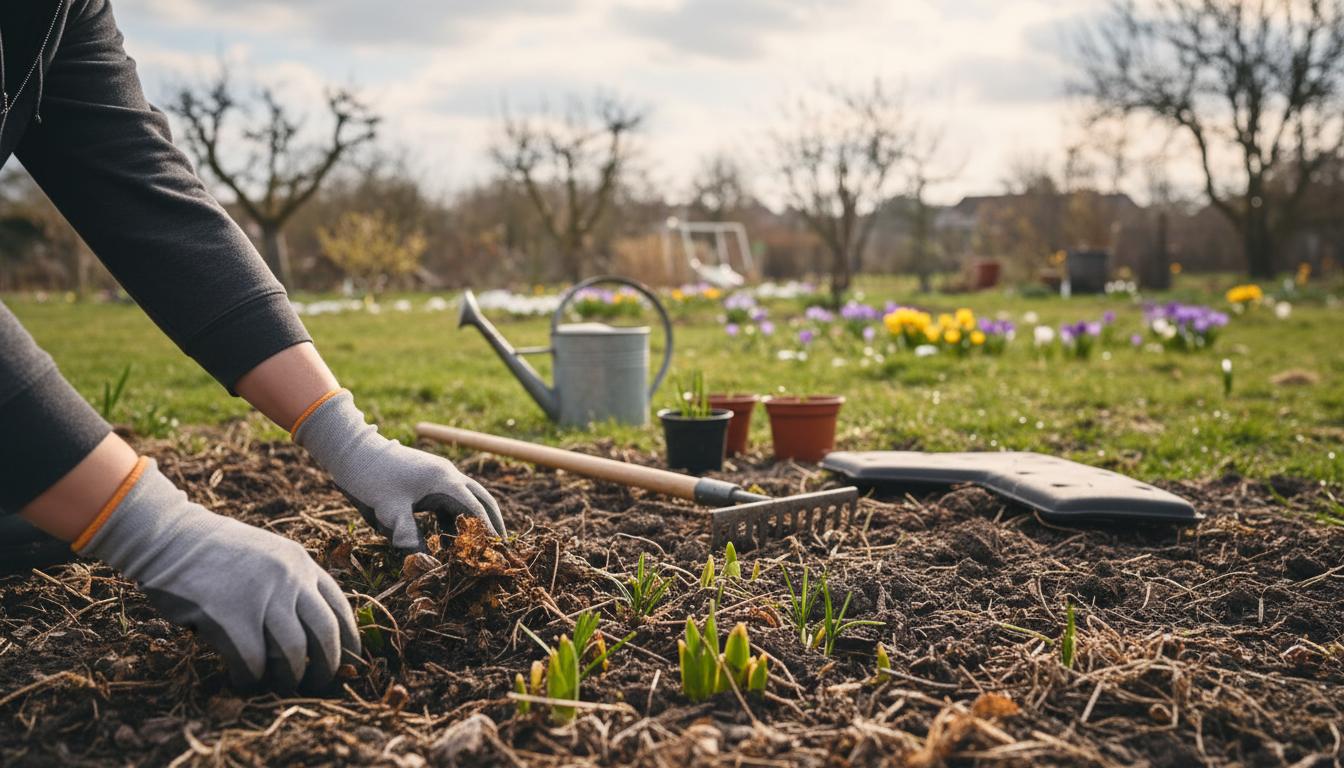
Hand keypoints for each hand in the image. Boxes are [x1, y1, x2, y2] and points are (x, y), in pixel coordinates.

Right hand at [77, 459, 359, 689]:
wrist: (171, 537)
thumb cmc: (218, 553)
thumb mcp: (269, 556)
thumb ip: (292, 583)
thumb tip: (312, 634)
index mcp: (302, 564)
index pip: (340, 607)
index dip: (350, 640)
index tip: (350, 661)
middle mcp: (290, 579)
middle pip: (325, 634)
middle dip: (327, 666)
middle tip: (319, 685)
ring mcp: (261, 597)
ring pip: (293, 653)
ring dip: (289, 678)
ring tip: (280, 686)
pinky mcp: (230, 617)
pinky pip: (252, 662)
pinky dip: (251, 679)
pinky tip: (243, 680)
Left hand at [294, 391, 505, 551]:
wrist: (352, 452)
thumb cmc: (371, 479)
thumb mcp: (390, 512)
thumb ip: (409, 537)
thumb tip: (425, 562)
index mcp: (444, 481)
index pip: (474, 509)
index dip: (486, 532)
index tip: (494, 552)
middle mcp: (448, 475)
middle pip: (481, 499)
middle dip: (492, 522)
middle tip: (501, 546)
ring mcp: (439, 475)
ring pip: (468, 498)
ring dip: (474, 519)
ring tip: (478, 545)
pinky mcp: (428, 479)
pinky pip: (450, 499)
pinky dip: (455, 517)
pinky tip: (449, 535)